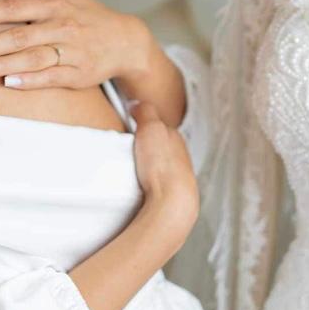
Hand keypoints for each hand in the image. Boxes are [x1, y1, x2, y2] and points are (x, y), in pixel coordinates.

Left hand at [0, 0, 150, 89]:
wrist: (126, 42)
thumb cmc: (89, 14)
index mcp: (55, 5)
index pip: (15, 7)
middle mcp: (62, 27)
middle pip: (20, 36)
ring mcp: (71, 52)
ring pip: (33, 59)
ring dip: (3, 64)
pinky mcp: (78, 74)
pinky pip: (52, 78)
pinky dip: (31, 80)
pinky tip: (9, 82)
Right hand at [128, 100, 198, 241]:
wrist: (172, 206)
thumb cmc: (164, 169)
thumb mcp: (151, 127)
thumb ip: (145, 111)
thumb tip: (138, 103)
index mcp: (176, 138)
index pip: (159, 126)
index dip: (143, 125)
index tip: (128, 126)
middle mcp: (181, 158)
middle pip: (159, 148)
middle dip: (144, 148)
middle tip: (127, 150)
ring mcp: (177, 178)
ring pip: (158, 168)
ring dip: (145, 167)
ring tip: (130, 171)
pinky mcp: (170, 197)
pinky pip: (155, 185)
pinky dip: (146, 184)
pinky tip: (137, 187)